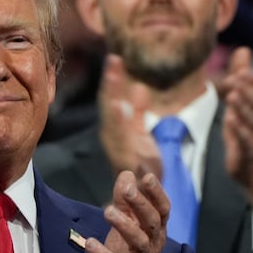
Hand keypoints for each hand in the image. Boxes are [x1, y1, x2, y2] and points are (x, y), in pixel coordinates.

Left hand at [86, 171, 168, 252]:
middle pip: (153, 223)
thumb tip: (127, 173)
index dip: (157, 193)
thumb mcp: (127, 227)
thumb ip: (126, 202)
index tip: (147, 176)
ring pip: (139, 244)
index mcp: (154, 233)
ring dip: (125, 226)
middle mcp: (151, 247)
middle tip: (128, 190)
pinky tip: (90, 243)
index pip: (163, 210)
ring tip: (108, 211)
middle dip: (142, 205)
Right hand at [98, 54, 161, 178]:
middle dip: (112, 83)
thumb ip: (138, 112)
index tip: (115, 57)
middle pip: (110, 104)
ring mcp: (119, 146)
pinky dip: (120, 123)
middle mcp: (113, 135)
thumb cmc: (140, 163)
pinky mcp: (127, 158)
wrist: (142, 194)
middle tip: (114, 60)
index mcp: (115, 127)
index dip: (113, 79)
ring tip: (115, 77)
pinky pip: (122, 138)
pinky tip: (120, 106)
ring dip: (114, 96)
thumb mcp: (140, 133)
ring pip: (114, 118)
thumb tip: (139, 88)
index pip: (112, 98)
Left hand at [220, 47, 252, 221]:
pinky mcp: (247, 150)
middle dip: (247, 89)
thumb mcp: (241, 101)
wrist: (251, 166)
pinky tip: (229, 119)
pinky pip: (245, 139)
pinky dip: (238, 129)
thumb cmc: (244, 129)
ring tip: (231, 95)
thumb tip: (243, 49)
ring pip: (252, 119)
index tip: (239, 70)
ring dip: (242, 106)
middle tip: (232, 78)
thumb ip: (241, 77)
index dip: (251, 79)